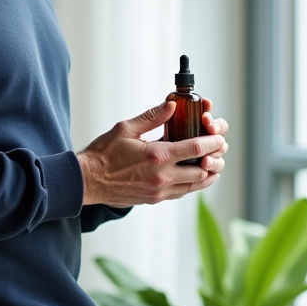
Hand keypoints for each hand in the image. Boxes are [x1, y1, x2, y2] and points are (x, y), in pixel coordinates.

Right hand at [78, 101, 228, 206]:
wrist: (88, 181)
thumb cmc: (103, 153)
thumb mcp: (126, 128)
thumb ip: (152, 116)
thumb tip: (172, 105)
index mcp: (157, 155)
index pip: (196, 148)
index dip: (212, 141)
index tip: (219, 137)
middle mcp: (162, 176)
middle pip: (202, 170)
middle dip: (215, 159)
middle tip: (219, 150)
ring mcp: (160, 191)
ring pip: (195, 185)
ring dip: (208, 175)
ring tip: (213, 164)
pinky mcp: (155, 200)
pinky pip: (182, 193)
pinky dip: (193, 184)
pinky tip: (194, 176)